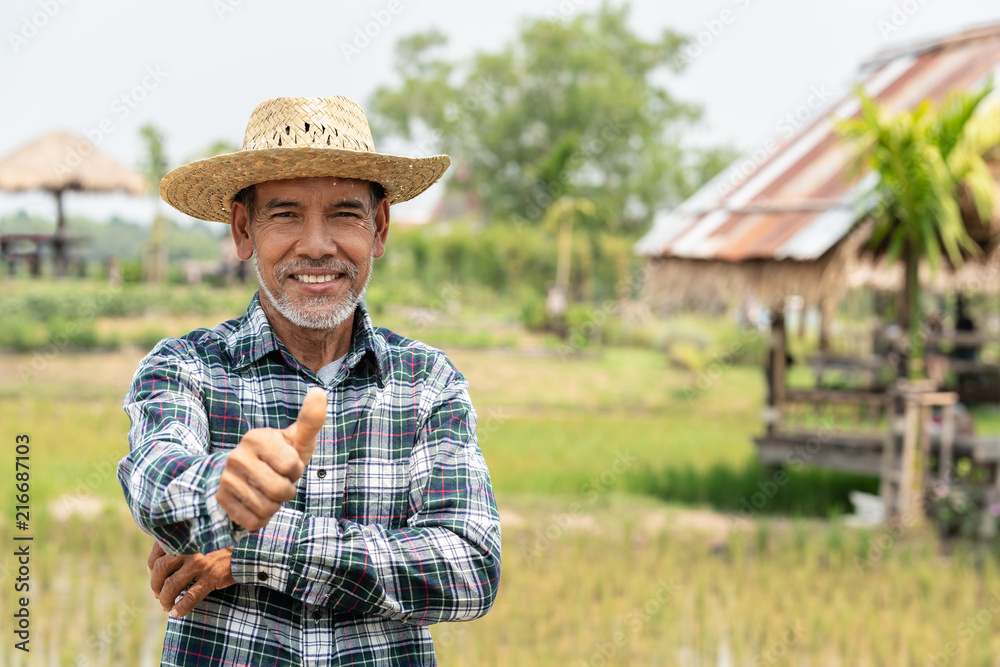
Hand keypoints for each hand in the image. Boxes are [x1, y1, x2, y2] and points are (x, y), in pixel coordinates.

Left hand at [148, 542, 235, 617]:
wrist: (248, 549)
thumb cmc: (223, 544)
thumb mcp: (201, 537)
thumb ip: (184, 543)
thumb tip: (160, 562)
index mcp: (185, 538)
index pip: (157, 553)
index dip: (152, 567)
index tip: (154, 575)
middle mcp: (189, 549)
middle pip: (160, 570)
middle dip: (155, 586)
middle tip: (157, 594)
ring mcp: (199, 564)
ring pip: (171, 586)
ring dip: (165, 599)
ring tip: (166, 606)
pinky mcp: (211, 577)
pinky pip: (189, 598)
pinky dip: (180, 608)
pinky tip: (176, 613)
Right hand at [217, 387, 326, 530]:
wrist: (246, 475)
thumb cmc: (280, 455)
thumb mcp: (296, 439)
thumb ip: (310, 420)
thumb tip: (319, 392)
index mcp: (256, 438)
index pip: (292, 466)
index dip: (296, 470)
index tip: (288, 464)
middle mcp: (237, 457)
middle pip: (280, 490)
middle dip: (287, 491)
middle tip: (279, 480)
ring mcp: (226, 480)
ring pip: (267, 509)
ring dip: (275, 505)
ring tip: (268, 492)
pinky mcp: (221, 501)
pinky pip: (253, 522)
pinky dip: (261, 518)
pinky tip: (256, 503)